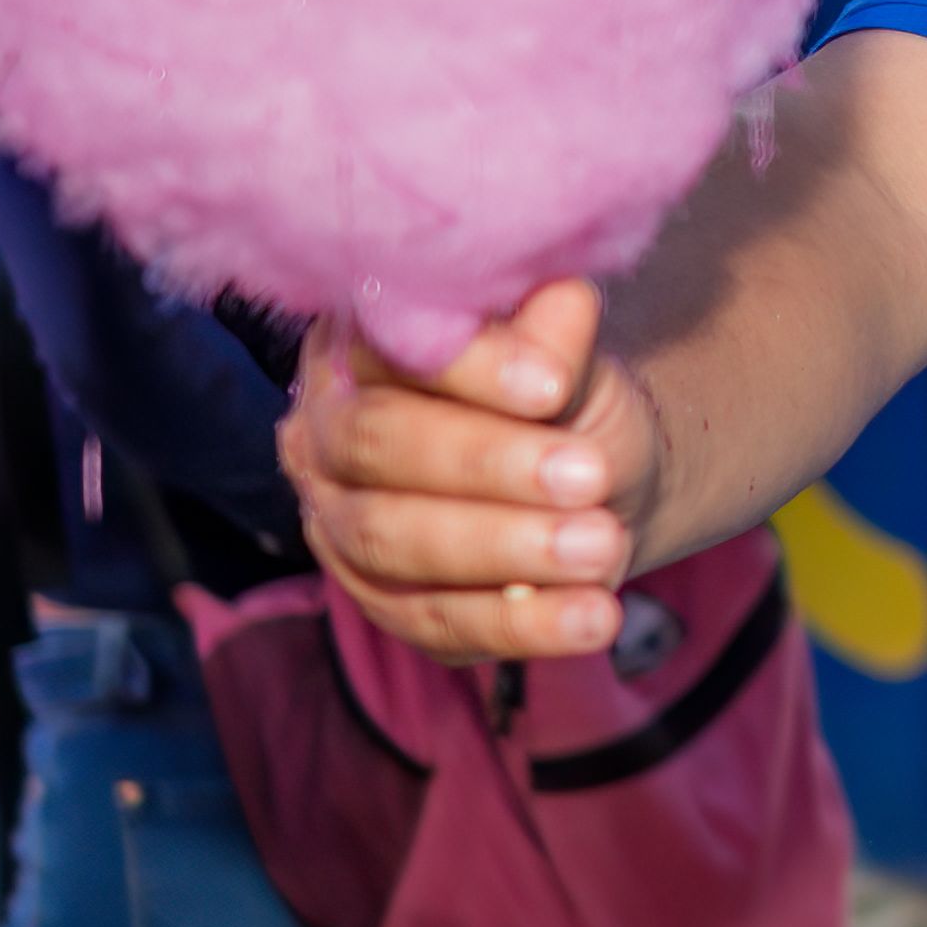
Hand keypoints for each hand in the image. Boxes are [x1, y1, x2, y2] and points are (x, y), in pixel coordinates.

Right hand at [282, 278, 656, 661]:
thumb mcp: (567, 352)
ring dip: (506, 548)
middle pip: (379, 446)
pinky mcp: (379, 604)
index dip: (472, 368)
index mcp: (357, 344)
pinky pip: (436, 621)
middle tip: (589, 476)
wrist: (584, 479)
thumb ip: (555, 332)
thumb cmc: (556, 395)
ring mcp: (339, 524)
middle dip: (487, 465)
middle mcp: (324, 431)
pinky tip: (590, 616)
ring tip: (602, 546)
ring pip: (395, 541)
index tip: (553, 385)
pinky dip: (519, 623)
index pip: (392, 349)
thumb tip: (565, 302)